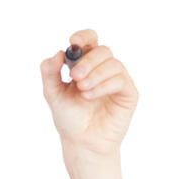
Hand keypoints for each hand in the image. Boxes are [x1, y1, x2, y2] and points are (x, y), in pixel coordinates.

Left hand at [40, 29, 139, 156]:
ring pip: (113, 63)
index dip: (83, 36)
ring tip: (82, 90)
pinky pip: (120, 80)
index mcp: (84, 65)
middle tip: (75, 76)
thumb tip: (57, 53)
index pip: (89, 41)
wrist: (80, 142)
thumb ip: (50, 73)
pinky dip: (103, 85)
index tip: (73, 41)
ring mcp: (116, 80)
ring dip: (95, 75)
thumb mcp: (52, 93)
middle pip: (102, 50)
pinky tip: (89, 96)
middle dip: (88, 60)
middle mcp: (102, 69)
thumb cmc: (68, 117)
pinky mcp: (127, 93)